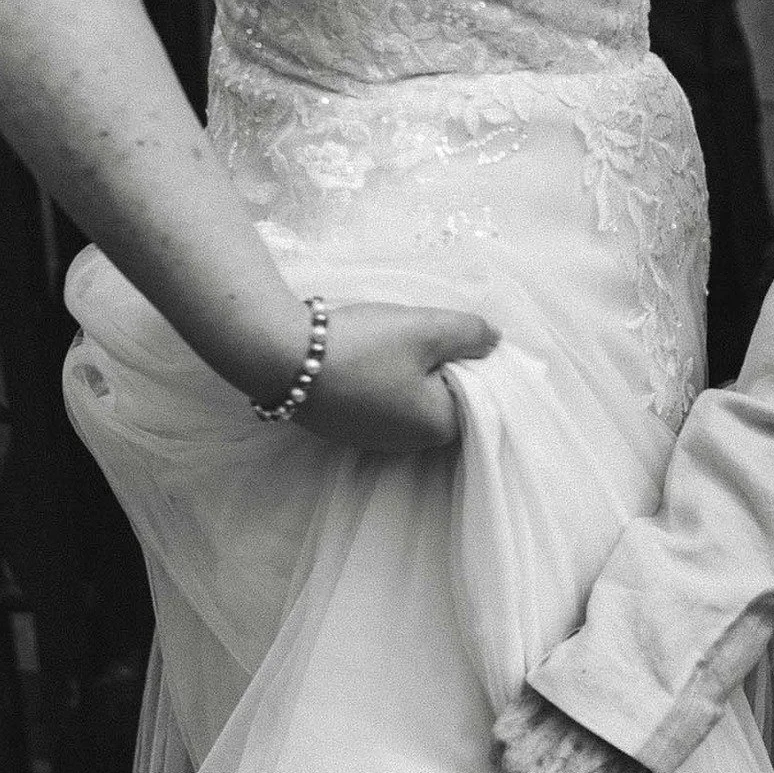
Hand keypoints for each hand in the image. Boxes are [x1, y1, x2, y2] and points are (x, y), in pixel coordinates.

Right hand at [286, 302, 499, 452]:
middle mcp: (410, 444)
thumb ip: (468, 333)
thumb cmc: (362, 345)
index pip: (478, 400)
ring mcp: (374, 440)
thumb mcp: (425, 328)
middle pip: (443, 402)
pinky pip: (379, 404)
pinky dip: (381, 381)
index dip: (473, 366)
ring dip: (409, 374)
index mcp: (438, 427)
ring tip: (390, 341)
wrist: (278, 356)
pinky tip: (365, 356)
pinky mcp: (345, 429)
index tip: (456, 337)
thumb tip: (495, 339)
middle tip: (423, 334)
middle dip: (441, 369)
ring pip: (410, 402)